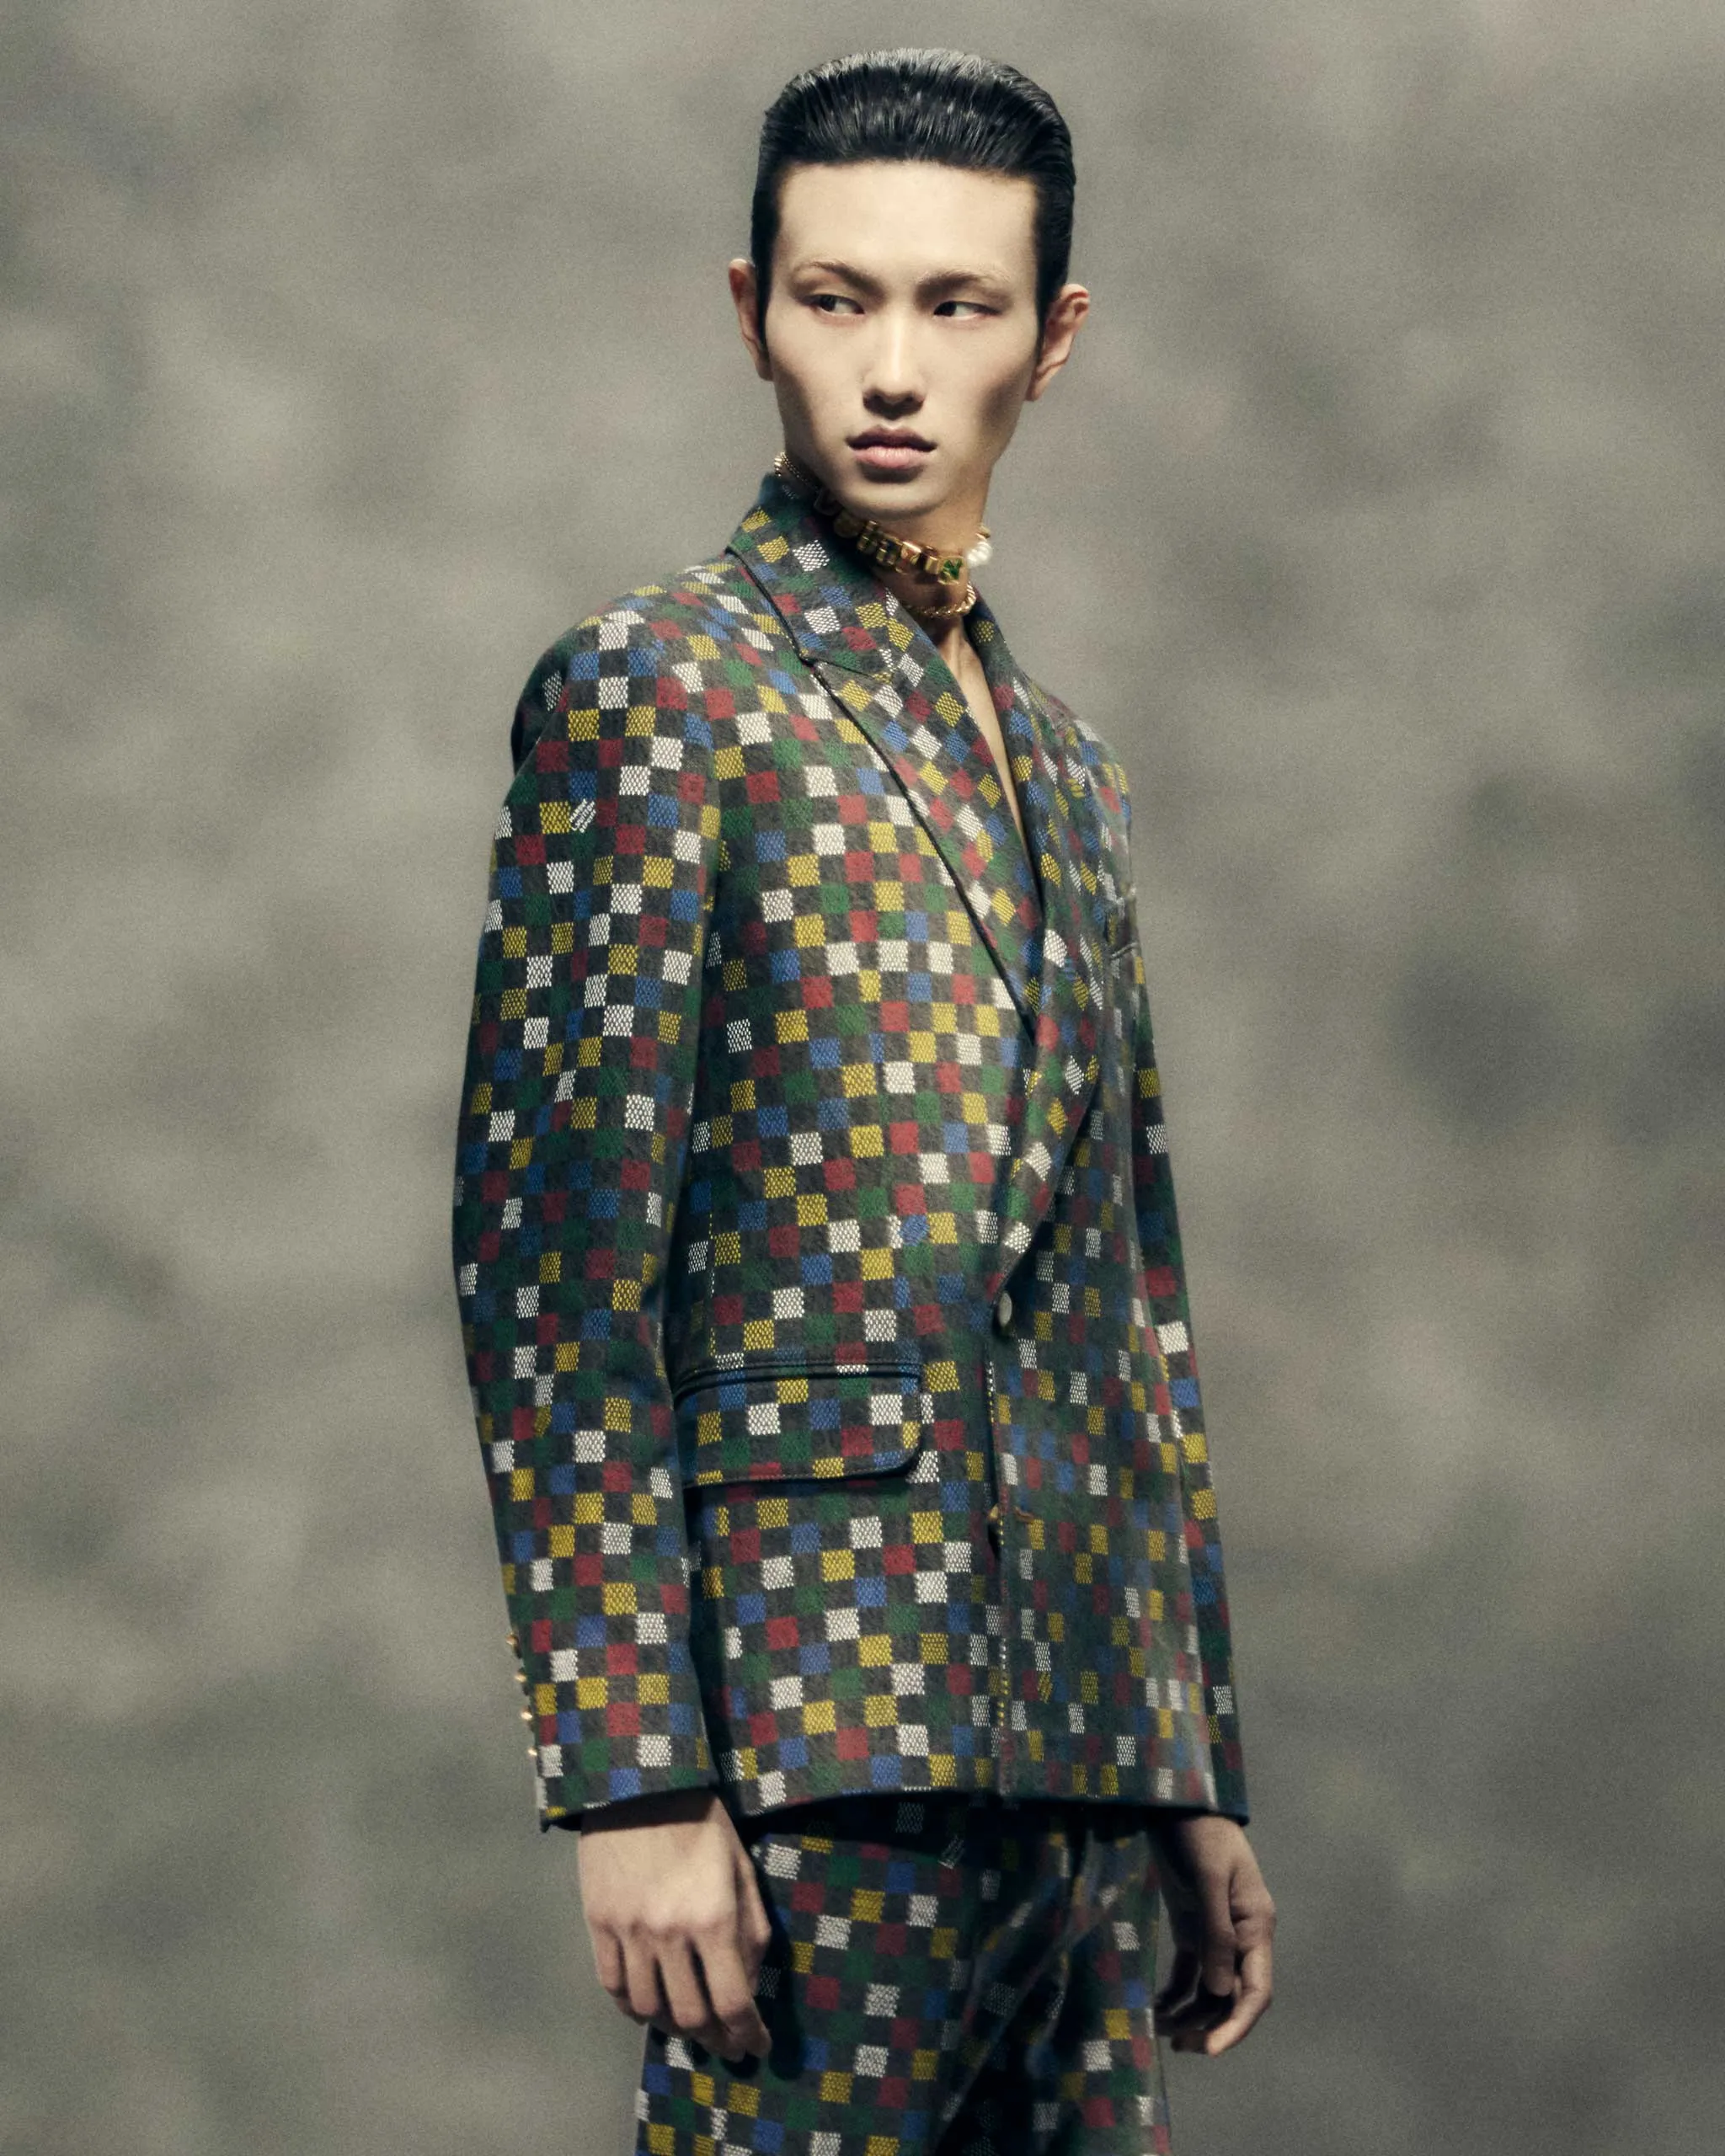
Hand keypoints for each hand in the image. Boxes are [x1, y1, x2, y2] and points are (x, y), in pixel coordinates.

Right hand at [576, 1788, 774, 2063]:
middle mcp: (670, 1934)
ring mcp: (629, 1932)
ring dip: (673, 2027)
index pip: (733, 2001)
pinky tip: (648, 2006)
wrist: (639, 1783)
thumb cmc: (701, 1820)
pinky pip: (612, 1985)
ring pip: (648, 2009)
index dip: (749, 2033)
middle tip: (726, 2043)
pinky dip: (632, 2007)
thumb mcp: (741, 1868)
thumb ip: (750, 1927)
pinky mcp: (598, 1923)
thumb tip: (750, 1979)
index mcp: (713, 1918)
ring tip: (690, 2025)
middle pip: (690, 2016)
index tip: (757, 2047)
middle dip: (714, 2039)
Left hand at [1147, 1811, 1274, 2056]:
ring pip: (1211, 1989)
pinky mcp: (1193, 1925)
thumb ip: (1215, 1932)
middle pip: (1232, 1996)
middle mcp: (1241, 1935)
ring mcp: (1217, 1931)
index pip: (1255, 1990)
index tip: (1209, 2050)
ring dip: (1190, 2013)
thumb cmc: (1198, 1832)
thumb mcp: (1207, 1878)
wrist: (1177, 1800)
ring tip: (1159, 2030)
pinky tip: (1157, 2009)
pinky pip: (1190, 1972)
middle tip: (1176, 2045)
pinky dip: (1176, 1993)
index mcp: (1255, 1925)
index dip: (1236, 2025)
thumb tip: (1221, 1991)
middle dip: (1209, 2024)